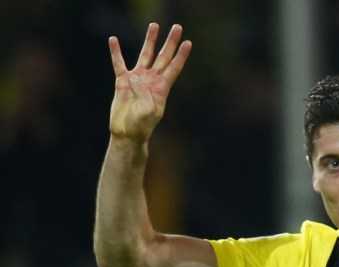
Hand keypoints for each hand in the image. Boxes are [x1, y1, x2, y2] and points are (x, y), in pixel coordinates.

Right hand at [108, 23, 190, 141]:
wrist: (127, 133)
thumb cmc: (141, 127)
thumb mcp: (149, 115)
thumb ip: (149, 102)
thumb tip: (143, 88)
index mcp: (162, 88)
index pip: (174, 67)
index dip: (181, 55)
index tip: (188, 42)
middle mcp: (152, 80)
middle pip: (163, 56)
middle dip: (170, 42)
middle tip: (177, 27)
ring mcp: (138, 79)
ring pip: (145, 55)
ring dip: (150, 40)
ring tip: (154, 26)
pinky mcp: (123, 81)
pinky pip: (119, 63)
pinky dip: (116, 52)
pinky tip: (114, 40)